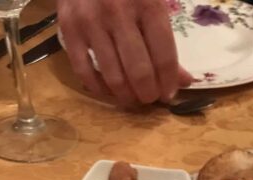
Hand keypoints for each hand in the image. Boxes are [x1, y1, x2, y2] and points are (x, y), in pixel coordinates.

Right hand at [57, 0, 192, 106]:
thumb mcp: (151, 2)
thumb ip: (166, 40)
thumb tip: (184, 81)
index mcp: (147, 4)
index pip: (164, 57)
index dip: (169, 84)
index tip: (168, 95)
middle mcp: (118, 12)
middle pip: (139, 72)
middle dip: (148, 94)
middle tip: (149, 98)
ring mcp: (91, 21)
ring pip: (113, 77)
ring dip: (126, 96)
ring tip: (131, 97)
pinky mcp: (68, 28)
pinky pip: (84, 71)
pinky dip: (98, 88)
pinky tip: (107, 90)